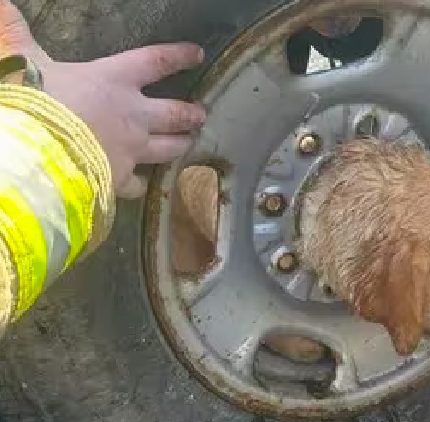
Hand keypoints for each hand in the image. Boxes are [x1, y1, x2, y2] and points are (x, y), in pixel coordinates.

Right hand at [0, 1, 205, 197]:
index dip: (178, 56)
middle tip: (201, 115)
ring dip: (180, 145)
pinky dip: (142, 184)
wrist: (35, 153)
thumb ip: (17, 35)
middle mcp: (132, 115)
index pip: (155, 62)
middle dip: (190, 114)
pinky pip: (139, 184)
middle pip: (174, 113)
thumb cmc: (34, 100)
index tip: (197, 54)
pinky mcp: (121, 179)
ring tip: (189, 143)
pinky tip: (143, 185)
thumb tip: (2, 5)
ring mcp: (131, 150)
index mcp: (113, 80)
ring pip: (168, 149)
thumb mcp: (22, 60)